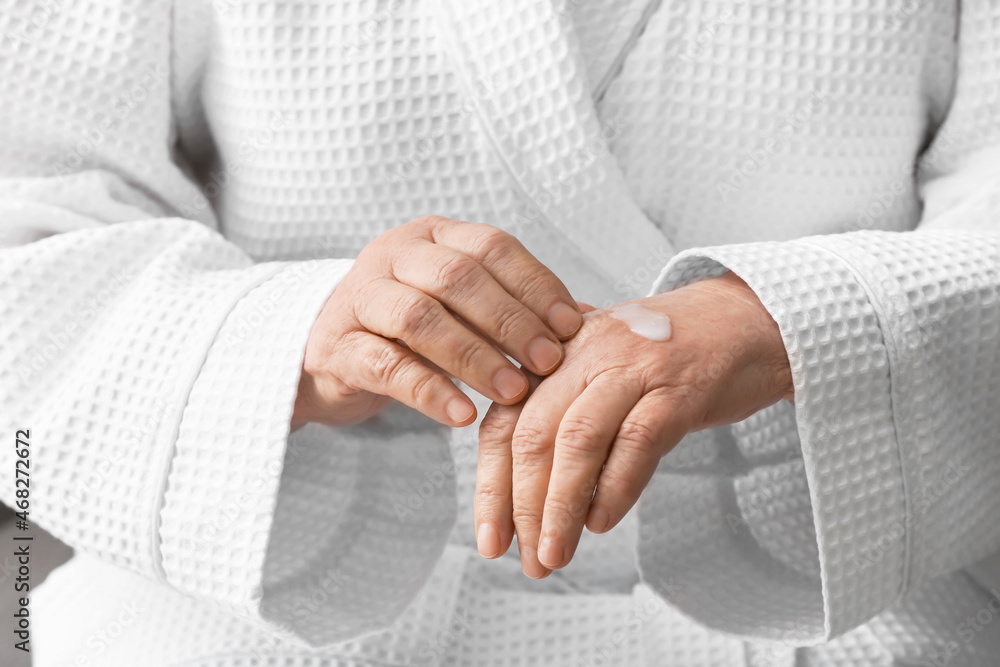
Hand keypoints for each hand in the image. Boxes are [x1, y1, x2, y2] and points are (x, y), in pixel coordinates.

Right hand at [293, 215, 582, 428]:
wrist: (330, 356)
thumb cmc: (413, 331)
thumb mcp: (465, 311)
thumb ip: (519, 311)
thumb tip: (592, 323)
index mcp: (433, 236)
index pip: (492, 246)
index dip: (534, 285)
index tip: (571, 327)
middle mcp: (393, 256)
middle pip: (457, 276)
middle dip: (509, 320)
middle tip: (548, 362)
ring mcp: (359, 298)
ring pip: (419, 317)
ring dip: (474, 356)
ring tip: (513, 392)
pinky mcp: (336, 347)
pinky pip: (385, 365)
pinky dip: (430, 391)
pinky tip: (463, 416)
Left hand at [474, 272, 792, 576]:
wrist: (748, 320)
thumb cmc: (670, 354)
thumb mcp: (600, 368)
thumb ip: (558, 409)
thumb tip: (519, 488)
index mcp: (557, 351)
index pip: (505, 422)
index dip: (492, 485)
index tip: (490, 539)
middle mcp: (586, 353)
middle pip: (533, 434)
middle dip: (521, 506)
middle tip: (527, 559)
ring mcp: (633, 367)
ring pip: (578, 440)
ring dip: (560, 507)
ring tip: (555, 554)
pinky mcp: (679, 388)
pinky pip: (638, 441)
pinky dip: (615, 487)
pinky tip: (602, 522)